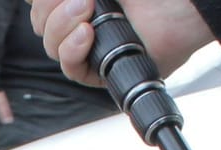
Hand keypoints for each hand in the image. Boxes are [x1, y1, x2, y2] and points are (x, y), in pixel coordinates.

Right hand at [29, 0, 215, 86]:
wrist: (181, 8)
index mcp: (78, 3)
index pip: (40, 5)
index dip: (40, 1)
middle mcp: (80, 24)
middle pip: (40, 25)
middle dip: (50, 7)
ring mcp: (89, 48)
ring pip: (50, 45)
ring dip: (61, 24)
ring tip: (87, 7)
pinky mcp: (101, 71)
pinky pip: (70, 68)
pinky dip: (72, 49)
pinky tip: (86, 33)